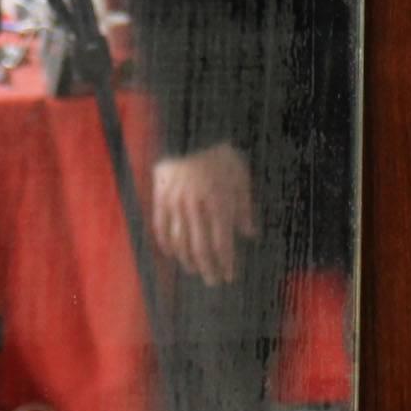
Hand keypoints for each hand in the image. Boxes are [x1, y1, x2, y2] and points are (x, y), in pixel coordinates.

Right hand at [151, 142, 257, 285]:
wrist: (188, 129)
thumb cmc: (219, 152)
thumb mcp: (239, 175)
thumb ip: (244, 207)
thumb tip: (250, 234)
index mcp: (218, 202)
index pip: (221, 243)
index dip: (225, 263)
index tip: (229, 276)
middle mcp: (196, 207)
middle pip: (200, 248)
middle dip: (208, 268)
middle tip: (212, 281)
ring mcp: (175, 203)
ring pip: (179, 241)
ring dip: (187, 260)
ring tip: (194, 270)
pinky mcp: (160, 196)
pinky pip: (160, 226)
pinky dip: (166, 243)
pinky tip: (171, 253)